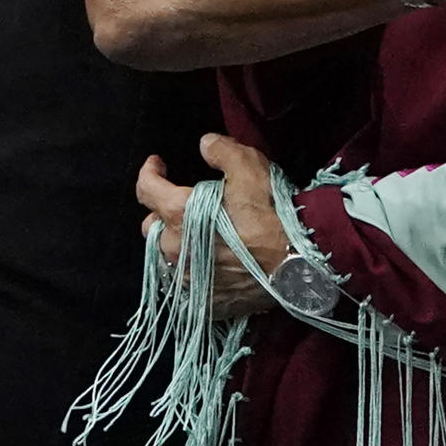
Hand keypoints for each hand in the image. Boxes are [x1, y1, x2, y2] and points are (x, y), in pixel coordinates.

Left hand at [137, 135, 288, 319]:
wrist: (300, 261)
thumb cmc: (272, 212)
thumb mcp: (248, 166)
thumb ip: (221, 150)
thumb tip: (205, 144)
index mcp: (180, 214)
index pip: (146, 190)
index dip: (149, 172)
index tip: (157, 164)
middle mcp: (176, 249)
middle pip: (152, 227)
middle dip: (161, 212)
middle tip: (183, 203)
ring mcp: (189, 279)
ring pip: (168, 257)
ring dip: (177, 243)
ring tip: (198, 234)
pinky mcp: (205, 301)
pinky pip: (188, 283)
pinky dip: (194, 270)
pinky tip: (212, 262)